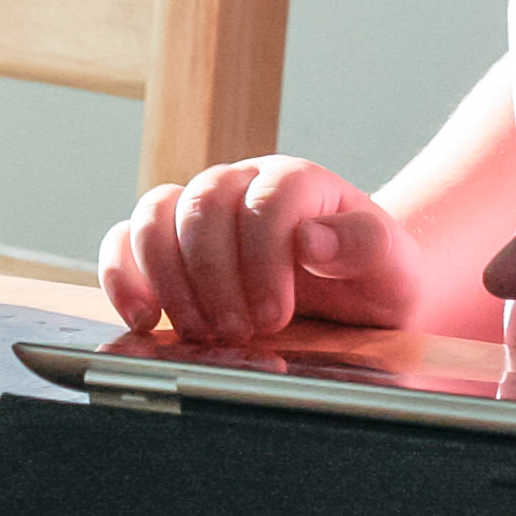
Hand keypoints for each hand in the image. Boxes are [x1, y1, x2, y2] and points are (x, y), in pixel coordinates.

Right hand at [101, 158, 422, 341]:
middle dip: (216, 275)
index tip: (275, 316)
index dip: (264, 255)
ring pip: (156, 213)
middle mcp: (242, 185)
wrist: (354, 293)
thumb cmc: (374, 277)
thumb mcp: (393, 266)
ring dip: (168, 277)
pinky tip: (140, 318)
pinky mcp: (169, 246)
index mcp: (298, 182)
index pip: (269, 196)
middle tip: (238, 332)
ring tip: (198, 331)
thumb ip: (366, 244)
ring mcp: (200, 212)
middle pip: (204, 202)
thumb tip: (311, 238)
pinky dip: (123, 275)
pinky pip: (125, 241)